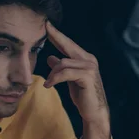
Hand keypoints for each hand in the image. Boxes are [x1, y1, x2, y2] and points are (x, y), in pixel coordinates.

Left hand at [44, 21, 110, 138]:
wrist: (94, 112)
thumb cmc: (83, 97)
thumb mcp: (69, 80)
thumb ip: (62, 68)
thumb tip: (50, 57)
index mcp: (85, 59)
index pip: (69, 44)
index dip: (58, 35)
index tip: (47, 25)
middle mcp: (89, 60)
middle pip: (67, 46)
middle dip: (56, 37)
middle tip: (44, 29)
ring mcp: (90, 67)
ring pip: (63, 63)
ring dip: (52, 74)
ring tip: (48, 83)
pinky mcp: (87, 76)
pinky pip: (66, 73)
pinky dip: (56, 78)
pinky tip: (49, 85)